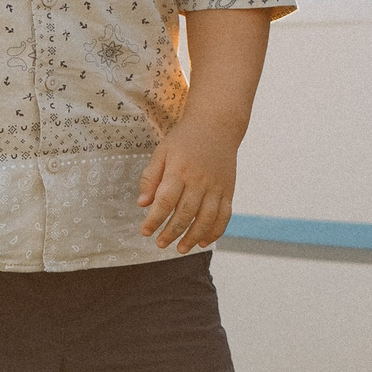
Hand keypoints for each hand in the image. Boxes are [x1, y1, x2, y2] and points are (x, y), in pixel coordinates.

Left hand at [137, 119, 237, 252]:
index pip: (166, 201)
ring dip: (193, 236)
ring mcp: (217, 186)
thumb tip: (142, 204)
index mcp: (180, 170)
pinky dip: (215, 231)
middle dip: (171, 232)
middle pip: (185, 213)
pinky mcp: (229, 189)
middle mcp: (200, 180)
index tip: (145, 232)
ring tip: (181, 248)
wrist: (217, 123)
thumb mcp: (162, 152)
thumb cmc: (185, 139)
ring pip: (206, 218)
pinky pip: (224, 215)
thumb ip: (151, 177)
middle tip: (160, 244)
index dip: (154, 219)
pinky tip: (204, 241)